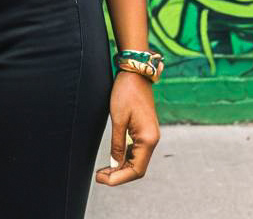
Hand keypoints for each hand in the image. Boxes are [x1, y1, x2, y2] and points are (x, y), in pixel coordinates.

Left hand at [94, 71, 160, 185]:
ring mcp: (150, 136)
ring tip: (103, 170)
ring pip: (137, 161)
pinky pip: (136, 151)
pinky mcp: (145, 131)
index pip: (136, 170)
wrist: (136, 72)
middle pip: (137, 168)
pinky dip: (125, 158)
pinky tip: (113, 160)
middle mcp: (152, 140)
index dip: (118, 178)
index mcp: (148, 139)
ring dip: (121, 168)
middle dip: (119, 176)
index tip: (102, 179)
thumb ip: (117, 144)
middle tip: (99, 176)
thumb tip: (114, 165)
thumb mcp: (118, 119)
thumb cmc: (126, 92)